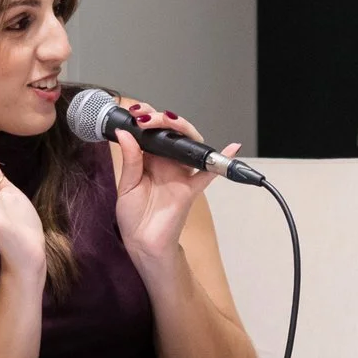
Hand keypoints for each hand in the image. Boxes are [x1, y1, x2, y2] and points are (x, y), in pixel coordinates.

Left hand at [108, 100, 232, 271]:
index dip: (146, 119)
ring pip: (189, 146)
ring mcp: (181, 175)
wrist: (143, 243)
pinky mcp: (191, 188)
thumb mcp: (127, 185)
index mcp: (149, 161)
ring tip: (169, 120)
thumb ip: (130, 159)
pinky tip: (232, 148)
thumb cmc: (134, 217)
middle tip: (148, 117)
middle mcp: (167, 164)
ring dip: (182, 129)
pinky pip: (209, 173)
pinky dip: (222, 160)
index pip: (152, 133)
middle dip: (162, 119)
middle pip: (172, 134)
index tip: (136, 113)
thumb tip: (125, 133)